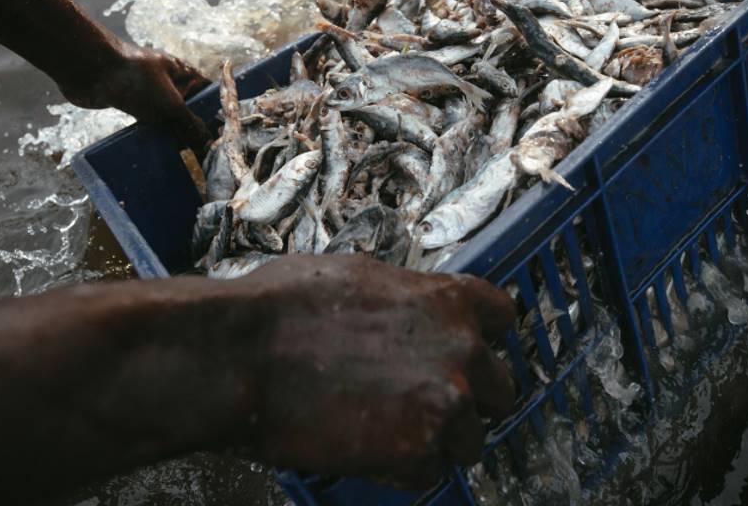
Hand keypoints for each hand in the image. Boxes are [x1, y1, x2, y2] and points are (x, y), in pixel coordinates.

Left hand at [59, 43, 210, 156]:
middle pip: (190, 110)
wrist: (92, 70)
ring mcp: (152, 92)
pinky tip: (157, 150)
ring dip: (172, 135)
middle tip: (201, 156)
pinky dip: (154, 134)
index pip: (210, 96)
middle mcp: (172, 82)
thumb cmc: (138, 81)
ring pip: (169, 117)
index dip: (216, 117)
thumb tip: (207, 146)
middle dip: (194, 131)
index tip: (220, 142)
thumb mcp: (172, 107)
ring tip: (180, 158)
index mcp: (187, 75)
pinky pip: (150, 121)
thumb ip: (191, 126)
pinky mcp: (133, 102)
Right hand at [234, 255, 516, 488]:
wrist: (244, 355)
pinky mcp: (420, 451)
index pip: (503, 317)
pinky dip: (404, 467)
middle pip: (497, 388)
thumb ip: (405, 300)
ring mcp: (447, 402)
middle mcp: (463, 348)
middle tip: (421, 403)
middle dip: (466, 398)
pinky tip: (365, 448)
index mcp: (450, 299)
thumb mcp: (360, 277)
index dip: (480, 338)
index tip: (462, 353)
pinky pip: (430, 471)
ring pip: (469, 438)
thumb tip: (408, 314)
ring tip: (386, 431)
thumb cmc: (285, 307)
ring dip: (438, 439)